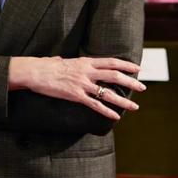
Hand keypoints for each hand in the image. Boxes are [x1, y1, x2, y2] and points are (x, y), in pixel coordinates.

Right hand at [8, 56, 143, 120]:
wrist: (35, 72)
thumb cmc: (46, 65)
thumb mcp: (63, 60)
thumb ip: (72, 63)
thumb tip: (70, 62)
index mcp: (85, 62)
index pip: (111, 61)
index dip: (126, 65)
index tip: (138, 68)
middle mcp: (87, 72)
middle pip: (114, 75)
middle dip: (131, 82)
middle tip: (142, 87)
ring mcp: (82, 84)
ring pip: (108, 92)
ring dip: (123, 100)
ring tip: (135, 107)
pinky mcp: (76, 96)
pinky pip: (95, 105)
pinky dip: (107, 111)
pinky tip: (116, 117)